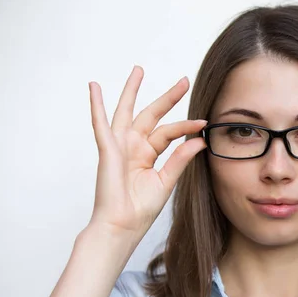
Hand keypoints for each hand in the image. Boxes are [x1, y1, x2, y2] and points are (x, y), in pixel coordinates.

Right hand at [87, 65, 206, 236]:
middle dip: (167, 98)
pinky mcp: (108, 150)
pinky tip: (94, 87)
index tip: (203, 122)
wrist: (123, 226)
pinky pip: (100, 124)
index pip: (169, 133)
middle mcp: (133, 147)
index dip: (186, 126)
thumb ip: (180, 159)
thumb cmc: (140, 210)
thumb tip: (199, 141)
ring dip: (132, 91)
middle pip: (151, 115)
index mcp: (147, 156)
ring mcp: (119, 147)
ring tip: (138, 70)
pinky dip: (96, 105)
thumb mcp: (166, 181)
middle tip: (184, 81)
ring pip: (126, 112)